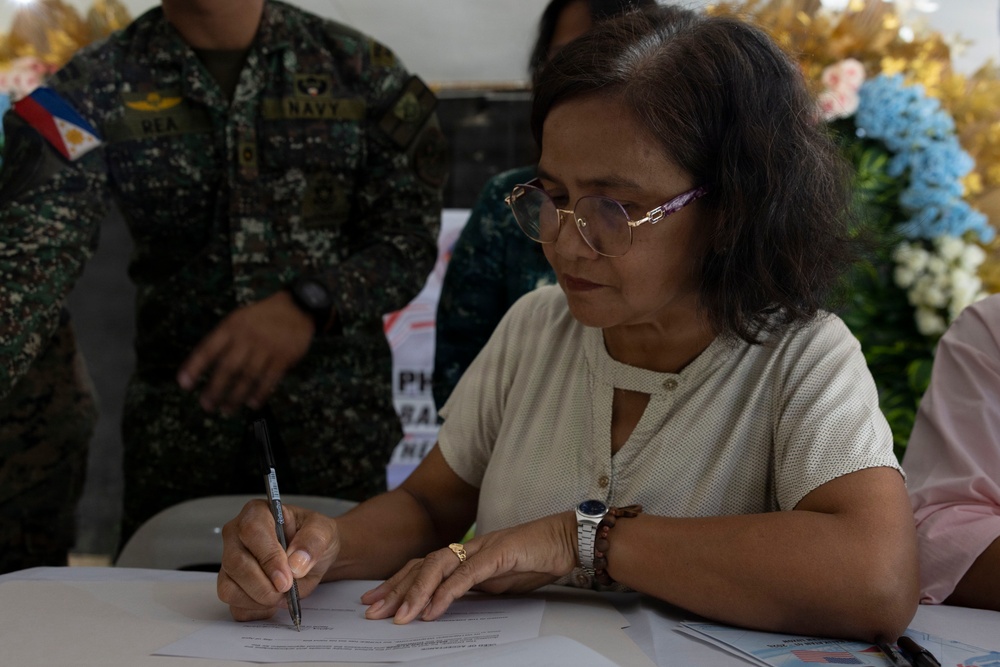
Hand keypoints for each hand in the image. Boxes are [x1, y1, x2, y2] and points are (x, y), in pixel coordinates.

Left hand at [176, 290, 315, 413]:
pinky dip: (260, 393)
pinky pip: (269, 379)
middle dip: (215, 389)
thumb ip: (224, 339)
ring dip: (236, 396)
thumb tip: (204, 366)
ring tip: (226, 410)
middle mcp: (247, 338)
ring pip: (248, 377)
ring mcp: (266, 348)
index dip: (194, 367)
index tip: (184, 384)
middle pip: (228, 367)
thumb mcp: (239, 319)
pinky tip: (252, 404)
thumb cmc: (262, 316)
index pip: (208, 348)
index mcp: (231, 327)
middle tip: (207, 405)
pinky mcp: (284, 357)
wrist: (297, 307)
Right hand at [217, 500, 340, 621]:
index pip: (252, 532)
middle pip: (236, 563)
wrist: (311, 556)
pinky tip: (274, 602)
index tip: (287, 578)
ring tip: (284, 595)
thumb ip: (312, 542)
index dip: (269, 558)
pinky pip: (235, 606)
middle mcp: (236, 536)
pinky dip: (256, 611)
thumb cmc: (312, 538)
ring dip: (260, 599)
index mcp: (257, 513)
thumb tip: (296, 564)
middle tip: (288, 591)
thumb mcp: (323, 531)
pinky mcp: (231, 586)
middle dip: (264, 585)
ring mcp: (229, 562)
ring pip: (229, 588)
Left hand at [361, 512, 576, 623]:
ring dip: (416, 593)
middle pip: (421, 565)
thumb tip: (453, 604)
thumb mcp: (499, 581)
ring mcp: (481, 548)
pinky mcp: (497, 554)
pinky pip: (466, 575)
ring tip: (400, 616)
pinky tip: (433, 609)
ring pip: (437, 567)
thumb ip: (476, 588)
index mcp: (466, 554)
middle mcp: (467, 548)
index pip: (423, 566)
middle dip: (394, 589)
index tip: (376, 601)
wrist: (566, 539)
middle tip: (373, 611)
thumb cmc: (537, 558)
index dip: (397, 582)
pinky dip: (447, 593)